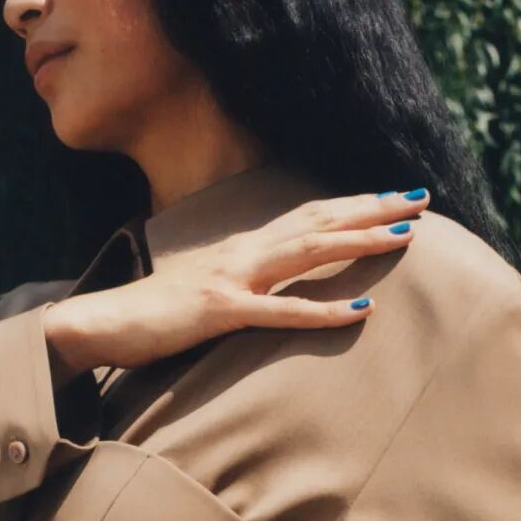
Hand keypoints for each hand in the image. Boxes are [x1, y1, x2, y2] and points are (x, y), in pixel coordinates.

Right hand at [44, 186, 428, 375]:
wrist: (100, 323)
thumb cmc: (151, 315)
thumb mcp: (205, 292)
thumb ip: (240, 285)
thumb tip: (270, 288)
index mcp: (240, 248)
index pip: (306, 216)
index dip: (352, 204)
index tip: (394, 197)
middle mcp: (241, 253)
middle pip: (318, 221)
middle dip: (372, 209)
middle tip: (421, 198)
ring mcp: (232, 280)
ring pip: (307, 252)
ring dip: (359, 242)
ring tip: (405, 236)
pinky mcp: (220, 314)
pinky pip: (280, 311)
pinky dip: (323, 310)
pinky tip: (360, 311)